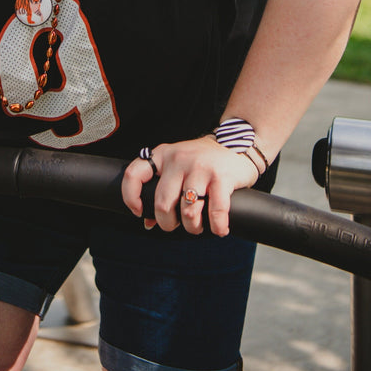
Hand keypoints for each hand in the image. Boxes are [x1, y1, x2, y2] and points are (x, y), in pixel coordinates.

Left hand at [121, 135, 258, 236]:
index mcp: (162, 155)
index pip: (134, 174)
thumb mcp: (178, 167)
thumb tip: (148, 221)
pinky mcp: (221, 176)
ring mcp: (200, 167)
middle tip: (177, 225)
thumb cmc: (204, 160)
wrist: (239, 143)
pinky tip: (219, 228)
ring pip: (187, 210)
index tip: (138, 211)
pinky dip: (217, 226)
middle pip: (162, 203)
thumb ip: (163, 189)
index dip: (130, 197)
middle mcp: (178, 159)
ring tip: (198, 226)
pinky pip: (215, 211)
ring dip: (193, 227)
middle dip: (168, 223)